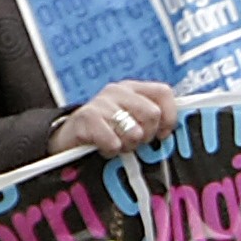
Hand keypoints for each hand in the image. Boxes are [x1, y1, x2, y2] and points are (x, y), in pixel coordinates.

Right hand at [50, 79, 179, 159]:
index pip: (164, 93)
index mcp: (134, 89)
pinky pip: (113, 142)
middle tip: (133, 142)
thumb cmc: (107, 133)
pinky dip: (110, 151)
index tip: (162, 135)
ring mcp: (101, 102)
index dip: (170, 117)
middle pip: (153, 114)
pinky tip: (102, 148)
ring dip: (128, 146)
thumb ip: (152, 122)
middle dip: (147, 136)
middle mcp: (118, 91)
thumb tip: (174, 131)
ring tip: (117, 145)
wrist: (66, 139)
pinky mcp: (86, 118)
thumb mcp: (131, 122)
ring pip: (134, 131)